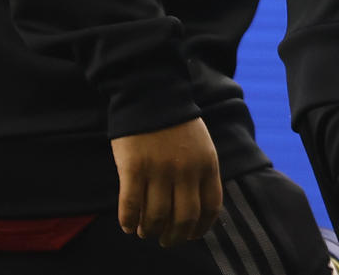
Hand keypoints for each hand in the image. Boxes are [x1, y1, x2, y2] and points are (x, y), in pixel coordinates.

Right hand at [112, 119, 221, 245]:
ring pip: (156, 216)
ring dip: (150, 230)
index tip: (190, 236)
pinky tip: (128, 226)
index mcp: (207, 164)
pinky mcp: (134, 168)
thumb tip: (197, 211)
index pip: (210, 207)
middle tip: (165, 240)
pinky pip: (131, 205)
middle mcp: (186, 170)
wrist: (153, 96)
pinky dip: (129, 221)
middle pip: (184, 218)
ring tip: (146, 232)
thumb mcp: (202, 147)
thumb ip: (202, 175)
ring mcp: (160, 169)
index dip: (200, 228)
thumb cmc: (178, 126)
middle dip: (174, 236)